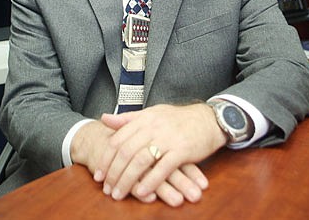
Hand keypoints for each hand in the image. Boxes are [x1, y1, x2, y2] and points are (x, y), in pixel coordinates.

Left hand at [95, 103, 226, 204]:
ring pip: (141, 161)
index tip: (99, 175)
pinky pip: (162, 168)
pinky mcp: (182, 150)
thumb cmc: (178, 119)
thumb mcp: (152, 114)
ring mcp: (167, 138)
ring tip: (119, 194)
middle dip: (114, 173)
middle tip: (107, 189)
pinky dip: (150, 182)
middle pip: (125, 152)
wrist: (208, 119)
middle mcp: (153, 127)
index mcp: (144, 119)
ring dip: (127, 180)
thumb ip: (128, 119)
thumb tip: (104, 118)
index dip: (106, 159)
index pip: (117, 140)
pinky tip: (142, 193)